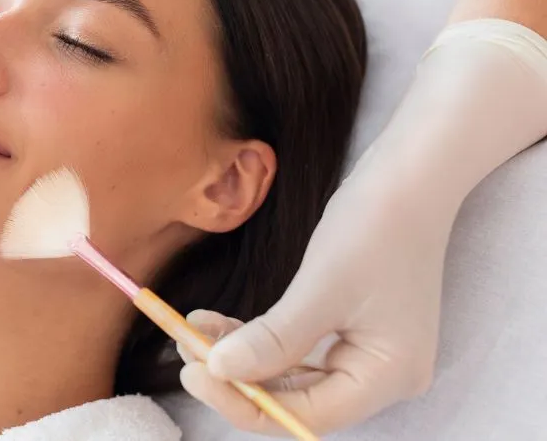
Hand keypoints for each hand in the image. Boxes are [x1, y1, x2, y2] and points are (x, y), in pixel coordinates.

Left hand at [180, 169, 452, 434]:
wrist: (407, 177)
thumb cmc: (375, 227)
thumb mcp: (320, 287)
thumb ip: (272, 339)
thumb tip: (219, 371)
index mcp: (388, 376)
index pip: (307, 415)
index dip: (246, 402)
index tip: (195, 373)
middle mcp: (382, 377)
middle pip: (297, 401)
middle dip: (237, 379)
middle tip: (185, 354)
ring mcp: (367, 355)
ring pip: (289, 375)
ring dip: (240, 358)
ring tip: (191, 333)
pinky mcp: (348, 332)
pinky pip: (294, 350)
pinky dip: (255, 339)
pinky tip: (214, 322)